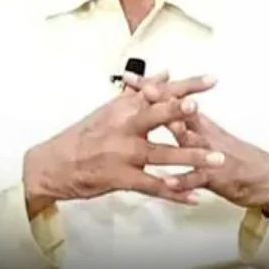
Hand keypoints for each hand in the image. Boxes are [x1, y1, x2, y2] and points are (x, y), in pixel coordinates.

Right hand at [22, 75, 222, 216]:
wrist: (53, 164)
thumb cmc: (82, 136)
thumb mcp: (110, 109)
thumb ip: (141, 92)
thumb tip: (164, 73)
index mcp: (124, 108)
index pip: (159, 92)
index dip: (185, 86)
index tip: (210, 80)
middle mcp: (124, 127)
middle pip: (155, 116)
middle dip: (178, 112)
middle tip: (198, 109)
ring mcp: (122, 153)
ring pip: (160, 154)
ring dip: (190, 158)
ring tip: (216, 160)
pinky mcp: (120, 177)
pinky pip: (151, 186)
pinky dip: (173, 192)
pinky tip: (192, 195)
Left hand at [124, 73, 268, 210]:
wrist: (259, 175)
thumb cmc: (227, 152)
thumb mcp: (202, 129)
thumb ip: (179, 115)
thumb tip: (158, 99)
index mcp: (196, 121)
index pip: (171, 98)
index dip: (150, 86)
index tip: (129, 76)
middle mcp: (201, 132)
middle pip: (180, 112)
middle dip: (162, 100)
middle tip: (146, 89)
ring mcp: (207, 153)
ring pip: (190, 141)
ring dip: (178, 133)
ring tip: (162, 126)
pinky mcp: (213, 176)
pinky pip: (195, 177)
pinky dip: (182, 180)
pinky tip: (168, 182)